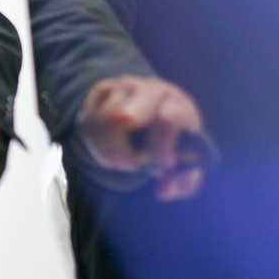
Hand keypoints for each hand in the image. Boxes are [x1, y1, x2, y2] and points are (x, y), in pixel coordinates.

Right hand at [77, 75, 204, 201]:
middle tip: (129, 162)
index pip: (170, 116)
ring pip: (106, 117)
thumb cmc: (173, 140)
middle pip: (132, 107)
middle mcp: (151, 90)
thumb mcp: (188, 164)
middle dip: (125, 134)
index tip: (161, 166)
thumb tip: (164, 190)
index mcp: (178, 106)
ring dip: (111, 148)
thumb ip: (184, 182)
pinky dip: (95, 140)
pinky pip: (90, 117)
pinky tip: (108, 151)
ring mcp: (125, 87)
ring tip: (122, 163)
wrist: (155, 113)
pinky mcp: (103, 90)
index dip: (161, 146)